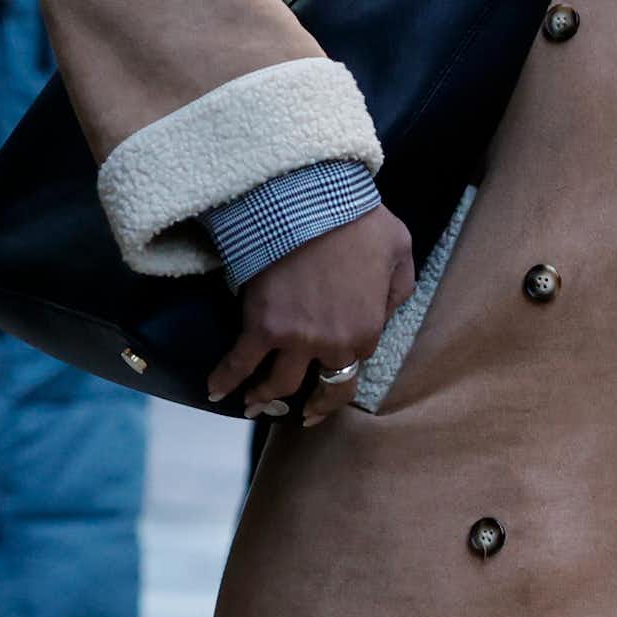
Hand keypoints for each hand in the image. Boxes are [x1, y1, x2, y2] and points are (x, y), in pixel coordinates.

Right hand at [209, 204, 415, 426]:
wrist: (313, 202)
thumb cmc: (360, 221)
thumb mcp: (400, 254)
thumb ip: (397, 291)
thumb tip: (385, 311)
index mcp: (367, 332)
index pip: (353, 365)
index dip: (341, 373)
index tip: (330, 385)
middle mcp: (330, 345)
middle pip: (319, 387)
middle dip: (310, 406)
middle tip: (300, 414)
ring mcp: (294, 339)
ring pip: (277, 383)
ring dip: (265, 398)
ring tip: (254, 406)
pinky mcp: (261, 326)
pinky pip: (240, 362)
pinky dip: (225, 379)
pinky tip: (216, 391)